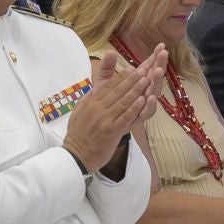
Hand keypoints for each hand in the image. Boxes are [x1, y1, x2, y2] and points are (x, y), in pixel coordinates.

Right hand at [63, 48, 163, 172]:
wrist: (76, 154)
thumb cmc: (78, 133)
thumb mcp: (79, 110)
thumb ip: (89, 98)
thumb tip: (96, 87)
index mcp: (90, 102)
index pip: (107, 86)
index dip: (121, 76)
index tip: (132, 68)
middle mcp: (97, 108)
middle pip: (117, 90)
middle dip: (132, 79)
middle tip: (144, 69)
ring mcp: (104, 119)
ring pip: (123, 101)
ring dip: (136, 89)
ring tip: (147, 80)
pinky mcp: (111, 131)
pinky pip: (125, 117)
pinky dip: (135, 108)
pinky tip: (143, 100)